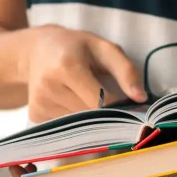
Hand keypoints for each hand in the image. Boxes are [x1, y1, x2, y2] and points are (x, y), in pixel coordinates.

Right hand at [18, 25, 147, 122]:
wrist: (37, 51)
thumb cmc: (77, 48)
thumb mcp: (104, 48)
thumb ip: (126, 71)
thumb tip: (141, 98)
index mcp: (67, 67)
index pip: (102, 101)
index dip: (119, 108)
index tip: (132, 109)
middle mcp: (49, 87)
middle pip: (91, 116)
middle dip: (108, 115)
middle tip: (117, 108)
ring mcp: (40, 103)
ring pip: (80, 125)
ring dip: (93, 119)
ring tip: (90, 99)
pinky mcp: (35, 115)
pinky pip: (68, 128)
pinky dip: (78, 122)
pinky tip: (74, 104)